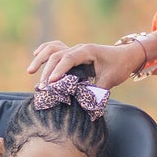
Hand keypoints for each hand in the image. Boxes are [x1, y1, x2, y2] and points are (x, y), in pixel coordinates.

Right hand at [28, 38, 143, 89]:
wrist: (127, 55)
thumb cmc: (120, 66)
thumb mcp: (111, 79)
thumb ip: (98, 92)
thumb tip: (88, 108)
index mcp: (87, 51)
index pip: (69, 59)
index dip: (58, 70)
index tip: (51, 83)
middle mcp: (79, 48)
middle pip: (57, 55)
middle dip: (47, 71)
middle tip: (41, 88)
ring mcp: (75, 49)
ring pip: (53, 50)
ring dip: (41, 60)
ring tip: (30, 71)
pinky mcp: (74, 53)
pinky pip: (56, 48)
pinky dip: (45, 51)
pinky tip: (35, 55)